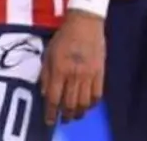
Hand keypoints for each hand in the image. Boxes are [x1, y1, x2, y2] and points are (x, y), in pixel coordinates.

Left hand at [40, 10, 104, 124]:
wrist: (85, 24)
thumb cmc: (63, 37)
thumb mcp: (48, 53)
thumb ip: (46, 75)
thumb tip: (46, 94)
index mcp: (59, 69)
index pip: (54, 98)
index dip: (51, 113)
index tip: (49, 121)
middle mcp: (74, 75)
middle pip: (70, 104)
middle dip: (66, 116)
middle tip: (63, 120)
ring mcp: (89, 75)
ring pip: (85, 102)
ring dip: (79, 113)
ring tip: (74, 116)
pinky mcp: (101, 73)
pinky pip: (98, 94)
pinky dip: (92, 104)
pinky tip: (88, 106)